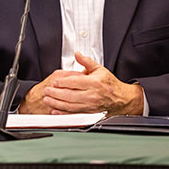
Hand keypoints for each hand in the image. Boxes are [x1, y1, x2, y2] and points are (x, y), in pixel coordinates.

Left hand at [24, 52, 142, 115]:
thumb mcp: (100, 69)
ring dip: (57, 103)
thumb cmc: (110, 84)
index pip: (75, 82)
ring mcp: (91, 106)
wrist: (121, 99)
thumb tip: (77, 54)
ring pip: (70, 106)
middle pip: (70, 95)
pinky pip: (74, 114)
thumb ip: (86, 62)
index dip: (63, 82)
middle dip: (56, 93)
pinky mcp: (89, 113)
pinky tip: (55, 111)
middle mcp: (92, 95)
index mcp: (94, 83)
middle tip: (47, 90)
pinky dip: (63, 114)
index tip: (54, 81)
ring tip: (47, 99)